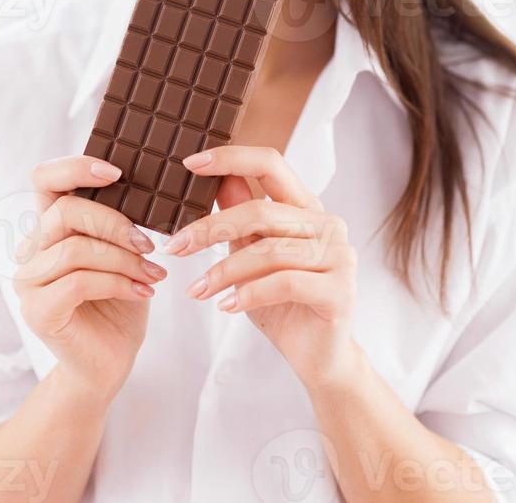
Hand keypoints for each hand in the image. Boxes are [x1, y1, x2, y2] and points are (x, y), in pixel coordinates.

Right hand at [12, 155, 166, 401]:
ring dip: (124, 260)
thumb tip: (149, 185)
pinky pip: (80, 281)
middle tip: (149, 245)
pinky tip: (145, 291)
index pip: (44, 179)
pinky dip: (119, 283)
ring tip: (154, 273)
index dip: (75, 167)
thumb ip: (120, 220)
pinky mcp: (38, 311)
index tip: (116, 173)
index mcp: (49, 227)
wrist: (110, 362)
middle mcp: (31, 250)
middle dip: (115, 223)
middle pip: (64, 211)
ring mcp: (28, 282)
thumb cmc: (120, 300)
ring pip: (75, 249)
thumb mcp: (124, 251)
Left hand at [163, 145, 358, 390]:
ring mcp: (339, 255)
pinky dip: (248, 293)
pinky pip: (283, 282)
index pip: (270, 163)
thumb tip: (218, 179)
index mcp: (306, 207)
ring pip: (267, 250)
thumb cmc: (283, 303)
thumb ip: (241, 218)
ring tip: (196, 289)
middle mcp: (328, 224)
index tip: (190, 164)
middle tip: (175, 246)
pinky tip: (226, 306)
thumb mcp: (253, 256)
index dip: (231, 158)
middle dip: (210, 228)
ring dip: (223, 271)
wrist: (318, 357)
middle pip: (261, 210)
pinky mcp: (340, 290)